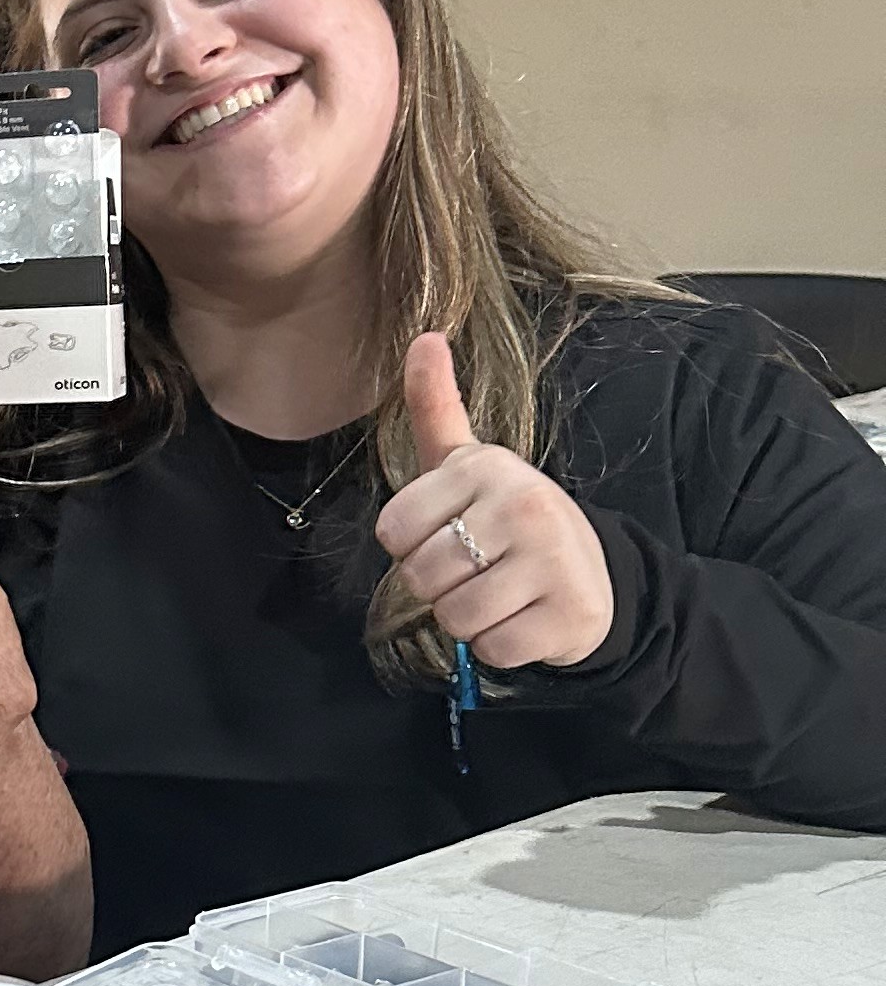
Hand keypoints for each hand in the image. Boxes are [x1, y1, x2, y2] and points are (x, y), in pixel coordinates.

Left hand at [372, 333, 615, 671]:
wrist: (593, 576)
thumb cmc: (508, 518)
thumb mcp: (468, 462)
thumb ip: (435, 406)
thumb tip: (424, 337)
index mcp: (486, 467)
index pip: (393, 530)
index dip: (410, 545)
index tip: (448, 533)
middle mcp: (523, 505)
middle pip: (420, 576)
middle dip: (438, 585)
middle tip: (478, 569)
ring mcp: (552, 560)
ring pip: (454, 616)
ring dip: (467, 618)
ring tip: (500, 593)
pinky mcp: (569, 614)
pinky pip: (492, 648)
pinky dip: (500, 646)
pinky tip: (524, 618)